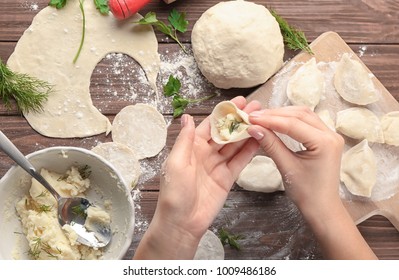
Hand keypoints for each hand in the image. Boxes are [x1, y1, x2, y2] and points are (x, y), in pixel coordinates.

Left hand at [134, 96, 260, 258]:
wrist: (182, 224)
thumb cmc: (173, 194)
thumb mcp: (176, 163)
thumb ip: (185, 140)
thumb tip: (187, 116)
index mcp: (190, 147)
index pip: (210, 125)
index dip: (224, 113)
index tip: (239, 101)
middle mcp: (204, 154)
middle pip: (225, 133)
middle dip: (239, 120)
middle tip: (256, 107)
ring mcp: (217, 166)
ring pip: (234, 145)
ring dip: (247, 133)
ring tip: (262, 119)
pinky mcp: (226, 178)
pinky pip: (239, 161)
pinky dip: (249, 151)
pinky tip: (260, 139)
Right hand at [247, 106, 343, 214]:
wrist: (321, 208)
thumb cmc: (306, 192)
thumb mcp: (286, 167)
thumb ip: (271, 144)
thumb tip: (253, 128)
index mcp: (324, 142)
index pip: (293, 124)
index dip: (270, 119)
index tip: (251, 118)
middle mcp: (330, 134)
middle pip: (299, 114)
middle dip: (275, 114)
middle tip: (254, 116)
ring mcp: (330, 135)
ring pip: (303, 115)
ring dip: (282, 114)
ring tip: (262, 117)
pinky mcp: (325, 138)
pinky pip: (307, 122)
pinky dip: (290, 119)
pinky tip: (276, 121)